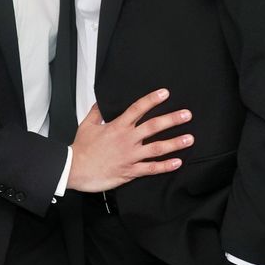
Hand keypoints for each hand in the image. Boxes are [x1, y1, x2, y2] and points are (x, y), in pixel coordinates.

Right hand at [68, 89, 193, 192]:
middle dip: (172, 120)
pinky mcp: (130, 171)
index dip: (152, 100)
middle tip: (187, 115)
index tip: (165, 93)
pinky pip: (151, 168)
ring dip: (174, 143)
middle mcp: (127, 139)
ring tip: (189, 139)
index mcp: (117, 126)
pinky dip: (165, 166)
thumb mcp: (87, 126)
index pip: (138, 109)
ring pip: (156, 148)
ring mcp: (130, 156)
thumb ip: (96, 113)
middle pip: (153, 126)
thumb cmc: (80, 149)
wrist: (74, 169)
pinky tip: (177, 162)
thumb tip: (100, 102)